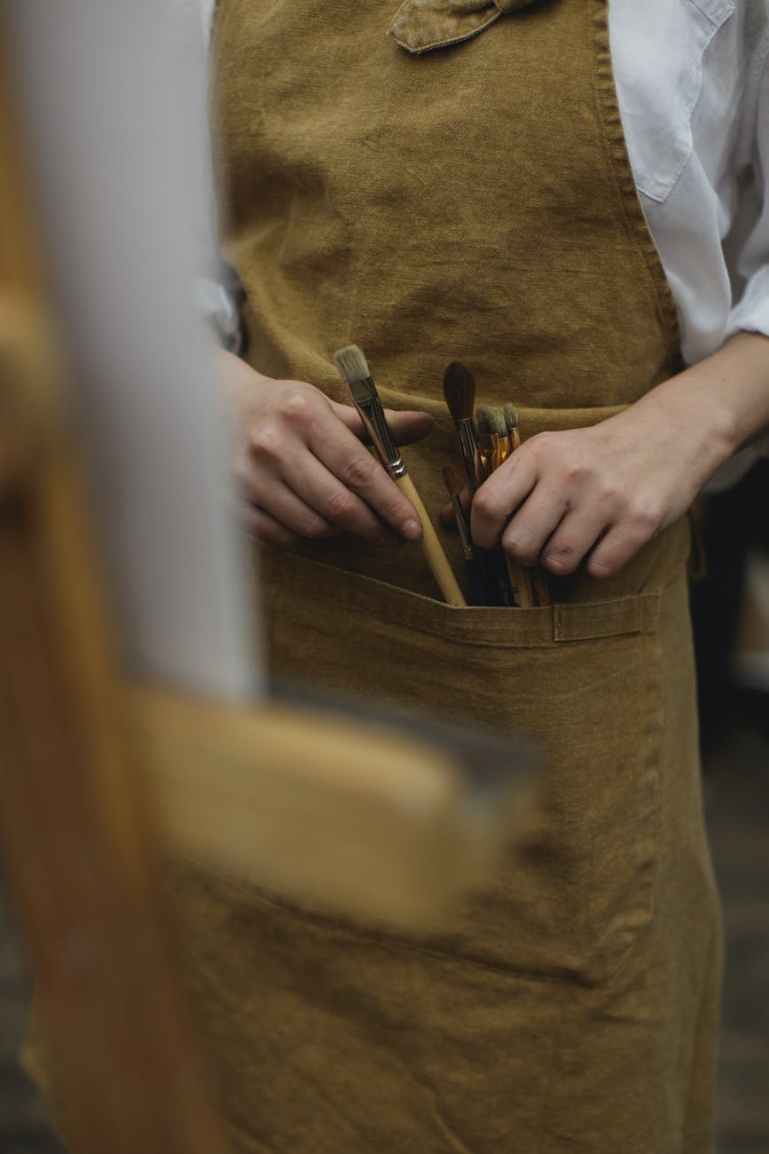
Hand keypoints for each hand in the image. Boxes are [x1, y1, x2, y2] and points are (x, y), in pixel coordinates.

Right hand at [220, 350, 433, 545]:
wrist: (211, 408)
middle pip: (337, 505)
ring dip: (340, 532)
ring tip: (352, 522)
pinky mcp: (231, 502)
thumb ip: (377, 422)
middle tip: (391, 536)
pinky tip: (317, 522)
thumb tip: (426, 425)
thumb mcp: (326, 405)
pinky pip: (283, 536)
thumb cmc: (283, 409)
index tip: (412, 527)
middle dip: (372, 527)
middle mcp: (273, 445)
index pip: (358, 469)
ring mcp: (248, 477)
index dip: (390, 503)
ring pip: (312, 526)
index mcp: (303, 415)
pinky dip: (307, 536)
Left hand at [468, 383, 735, 578]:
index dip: (483, 535)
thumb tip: (445, 520)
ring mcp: (607, 498)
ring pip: (557, 563)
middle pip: (519, 545)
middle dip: (523, 554)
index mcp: (540, 453)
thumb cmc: (592, 453)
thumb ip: (500, 485)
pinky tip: (603, 543)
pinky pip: (598, 569)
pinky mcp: (641, 521)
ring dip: (559, 562)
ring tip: (571, 542)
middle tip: (537, 543)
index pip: (488, 506)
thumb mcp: (546, 454)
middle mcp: (570, 474)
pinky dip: (596, 565)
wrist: (668, 435)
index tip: (492, 540)